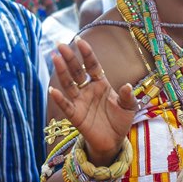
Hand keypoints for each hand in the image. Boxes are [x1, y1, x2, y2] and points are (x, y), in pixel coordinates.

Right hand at [50, 39, 136, 165]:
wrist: (113, 141)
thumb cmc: (120, 120)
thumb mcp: (129, 107)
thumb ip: (127, 96)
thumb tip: (126, 85)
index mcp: (101, 83)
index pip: (92, 65)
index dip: (86, 54)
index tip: (80, 40)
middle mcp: (88, 90)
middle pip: (77, 71)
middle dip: (69, 58)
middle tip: (60, 45)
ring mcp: (80, 102)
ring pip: (69, 84)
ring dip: (62, 72)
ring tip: (55, 58)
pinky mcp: (75, 116)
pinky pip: (66, 105)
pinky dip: (59, 98)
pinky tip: (53, 90)